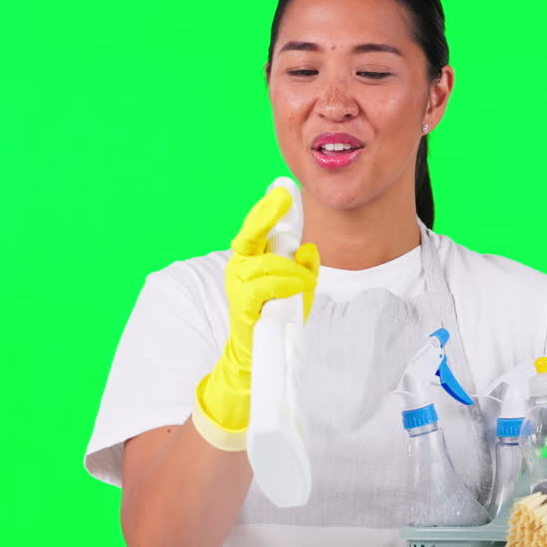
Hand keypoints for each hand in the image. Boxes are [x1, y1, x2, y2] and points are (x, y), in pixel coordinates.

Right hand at [192, 186, 318, 450]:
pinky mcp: (242, 304)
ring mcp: (238, 284)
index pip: (259, 228)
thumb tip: (308, 250)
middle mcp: (241, 266)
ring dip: (293, 270)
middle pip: (251, 233)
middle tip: (284, 197)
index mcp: (252, 259)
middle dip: (267, 213)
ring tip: (304, 283)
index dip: (270, 208)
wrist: (257, 359)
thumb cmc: (276, 320)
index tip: (283, 187)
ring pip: (269, 262)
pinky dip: (286, 283)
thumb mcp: (297, 290)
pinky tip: (295, 288)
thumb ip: (304, 269)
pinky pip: (267, 284)